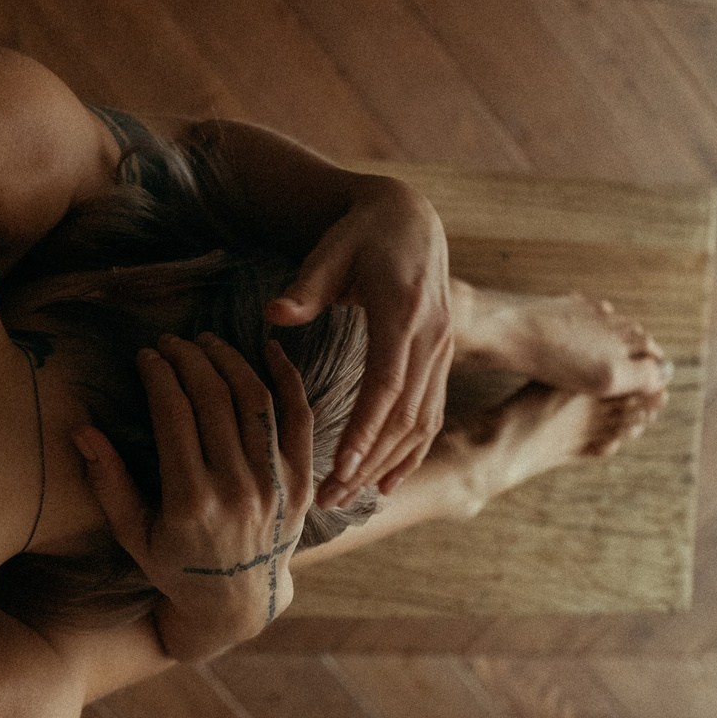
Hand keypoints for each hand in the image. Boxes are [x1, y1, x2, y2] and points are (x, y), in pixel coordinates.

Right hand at [73, 333, 314, 661]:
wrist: (238, 602)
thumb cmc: (176, 566)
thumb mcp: (133, 533)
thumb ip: (108, 482)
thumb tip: (82, 430)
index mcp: (189, 502)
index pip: (173, 414)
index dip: (158, 375)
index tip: (146, 355)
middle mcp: (236, 490)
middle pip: (213, 399)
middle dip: (188, 359)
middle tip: (172, 342)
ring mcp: (274, 485)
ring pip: (255, 400)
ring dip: (230, 361)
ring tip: (208, 342)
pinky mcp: (302, 483)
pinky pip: (301, 419)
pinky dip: (288, 379)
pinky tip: (271, 351)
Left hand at [266, 176, 461, 506]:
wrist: (410, 217)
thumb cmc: (360, 233)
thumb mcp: (330, 251)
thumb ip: (304, 288)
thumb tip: (273, 314)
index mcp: (404, 311)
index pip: (387, 384)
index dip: (365, 430)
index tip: (340, 467)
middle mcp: (433, 336)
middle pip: (405, 414)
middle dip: (369, 462)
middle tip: (330, 499)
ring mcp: (443, 349)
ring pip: (421, 421)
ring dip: (388, 465)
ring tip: (350, 499)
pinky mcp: (443, 358)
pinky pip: (431, 413)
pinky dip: (412, 452)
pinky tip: (387, 483)